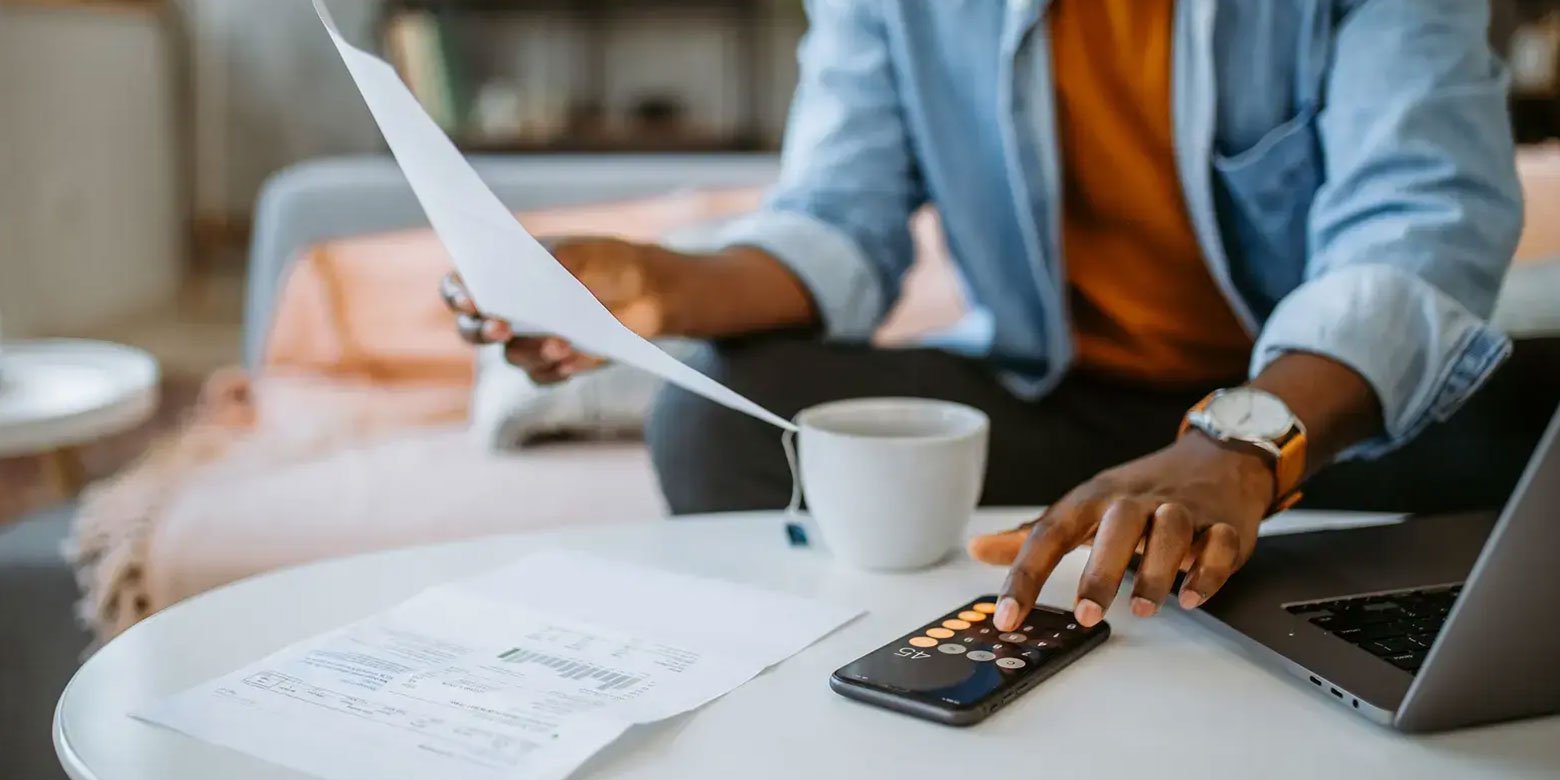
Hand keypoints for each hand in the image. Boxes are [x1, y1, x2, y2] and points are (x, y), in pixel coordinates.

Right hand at [439, 237, 679, 384]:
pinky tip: (573, 361)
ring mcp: (528, 341)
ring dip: (532, 351)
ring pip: (511, 356)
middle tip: (501, 327)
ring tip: (563, 343)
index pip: (459, 286)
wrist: (648, 291)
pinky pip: (541, 377)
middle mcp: (507, 311)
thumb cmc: (608, 262)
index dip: (458, 294)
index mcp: (501, 274)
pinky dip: (555, 371)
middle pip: (472, 329)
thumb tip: (546, 267)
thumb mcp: (589, 252)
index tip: (471, 299)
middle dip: (482, 330)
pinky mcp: (554, 365)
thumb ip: (563, 259)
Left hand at [967, 433, 1275, 631]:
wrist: (1216, 458)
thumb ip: (1033, 536)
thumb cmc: (1138, 493)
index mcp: (1093, 499)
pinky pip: (1219, 544)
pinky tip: (1193, 596)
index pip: (1050, 534)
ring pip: (1170, 531)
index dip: (1025, 575)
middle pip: (1116, 526)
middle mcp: (1135, 502)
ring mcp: (1183, 510)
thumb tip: (979, 548)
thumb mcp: (1082, 508)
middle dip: (1100, 570)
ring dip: (1156, 571)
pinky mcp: (1223, 525)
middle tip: (1086, 614)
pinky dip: (1209, 570)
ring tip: (1142, 608)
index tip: (1007, 616)